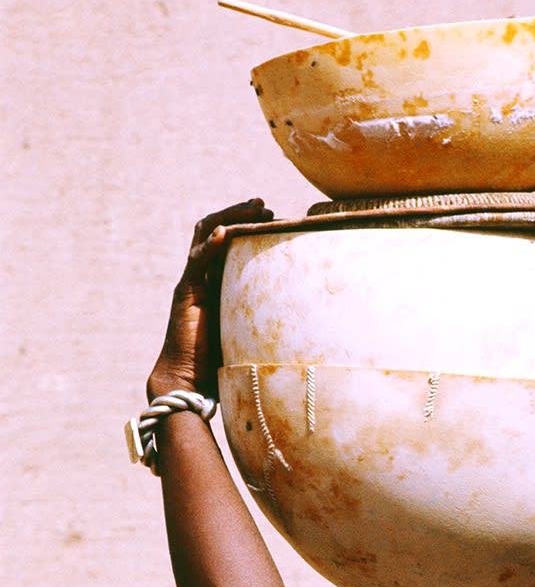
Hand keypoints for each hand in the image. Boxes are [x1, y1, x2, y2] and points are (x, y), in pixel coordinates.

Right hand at [146, 198, 273, 401]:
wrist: (188, 380)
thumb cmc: (219, 363)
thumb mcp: (247, 330)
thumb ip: (262, 314)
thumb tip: (297, 313)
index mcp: (214, 281)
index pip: (227, 240)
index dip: (246, 224)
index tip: (272, 216)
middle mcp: (200, 276)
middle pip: (214, 229)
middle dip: (239, 213)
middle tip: (264, 205)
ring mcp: (191, 282)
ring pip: (204, 236)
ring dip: (229, 218)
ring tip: (253, 209)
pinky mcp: (185, 294)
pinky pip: (196, 262)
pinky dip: (209, 245)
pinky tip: (223, 233)